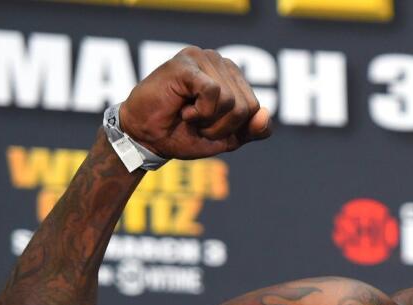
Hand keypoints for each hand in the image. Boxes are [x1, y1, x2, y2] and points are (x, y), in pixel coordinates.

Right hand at [118, 47, 271, 159]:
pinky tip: (184, 109)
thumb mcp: (226, 139)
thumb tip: (266, 114)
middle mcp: (220, 62)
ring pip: (231, 101)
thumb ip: (251, 130)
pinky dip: (201, 111)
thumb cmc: (183, 134)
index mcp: (232, 76)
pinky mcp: (187, 62)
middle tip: (197, 122)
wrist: (146, 138)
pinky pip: (214, 92)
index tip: (209, 126)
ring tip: (189, 115)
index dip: (235, 129)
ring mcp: (203, 58)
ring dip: (209, 121)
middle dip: (223, 127)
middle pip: (247, 106)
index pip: (255, 108)